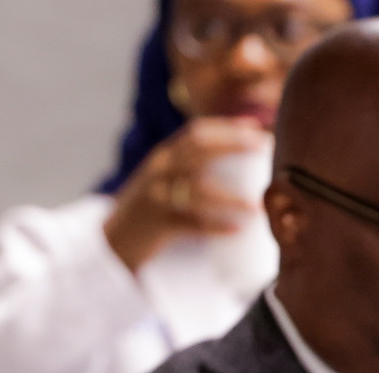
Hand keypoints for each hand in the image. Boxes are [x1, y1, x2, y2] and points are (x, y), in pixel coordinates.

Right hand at [104, 118, 267, 272]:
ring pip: (197, 191)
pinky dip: (215, 226)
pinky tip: (238, 229)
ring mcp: (156, 196)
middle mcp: (159, 170)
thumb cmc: (153, 207)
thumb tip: (239, 158)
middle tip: (263, 147)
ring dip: (230, 198)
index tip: (256, 127)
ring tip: (257, 206)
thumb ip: (193, 166)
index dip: (226, 128)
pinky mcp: (158, 224)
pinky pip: (191, 224)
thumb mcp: (166, 179)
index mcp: (164, 157)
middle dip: (231, 145)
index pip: (196, 134)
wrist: (115, 240)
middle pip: (198, 151)